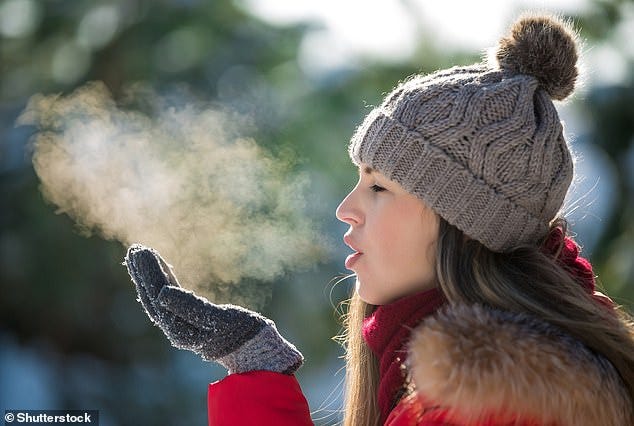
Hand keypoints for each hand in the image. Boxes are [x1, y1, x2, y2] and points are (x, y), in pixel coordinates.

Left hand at [124, 244, 302, 374]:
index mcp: (180, 328)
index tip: (143, 251)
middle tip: (136, 248)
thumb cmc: (241, 333)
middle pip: (153, 296)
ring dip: (150, 276)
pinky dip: (165, 281)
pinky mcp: (190, 320)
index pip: (159, 295)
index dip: (149, 273)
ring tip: (142, 254)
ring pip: (158, 297)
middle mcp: (175, 328)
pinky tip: (163, 270)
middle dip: (144, 272)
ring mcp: (181, 325)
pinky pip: (170, 298)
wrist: (255, 350)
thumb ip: (191, 308)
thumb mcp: (220, 320)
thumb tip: (162, 294)